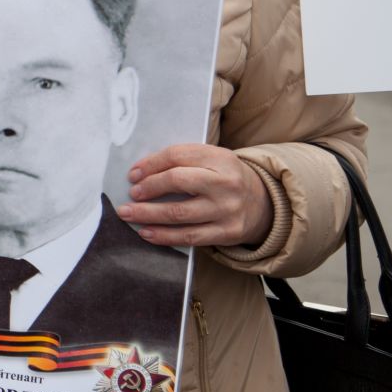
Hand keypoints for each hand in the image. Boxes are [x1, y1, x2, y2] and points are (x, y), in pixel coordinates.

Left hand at [119, 143, 271, 249]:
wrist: (264, 204)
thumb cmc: (225, 179)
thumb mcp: (213, 160)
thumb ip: (183, 161)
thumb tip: (141, 172)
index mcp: (221, 158)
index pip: (177, 155)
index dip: (150, 164)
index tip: (133, 174)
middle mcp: (226, 183)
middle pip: (178, 181)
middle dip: (148, 188)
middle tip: (131, 195)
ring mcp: (227, 209)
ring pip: (179, 213)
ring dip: (147, 214)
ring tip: (127, 214)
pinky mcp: (227, 232)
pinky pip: (189, 236)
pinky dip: (163, 236)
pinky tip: (146, 233)